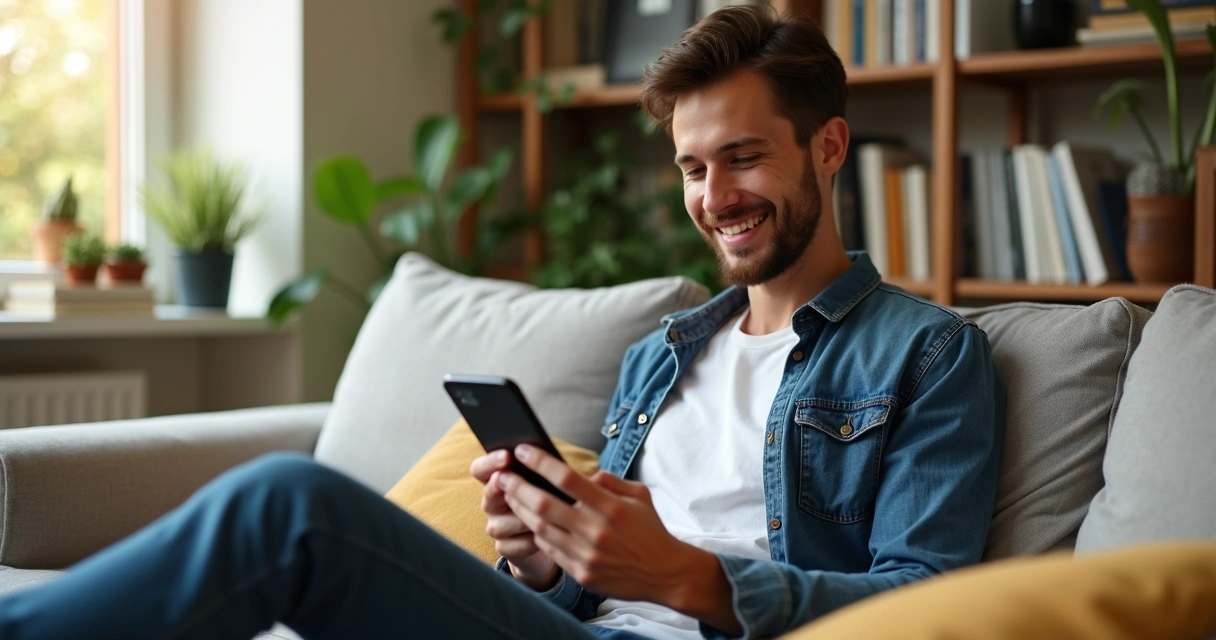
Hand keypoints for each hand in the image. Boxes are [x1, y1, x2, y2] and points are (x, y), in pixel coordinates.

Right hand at [470, 450, 556, 589]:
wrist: (551, 538)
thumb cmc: (549, 502)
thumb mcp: (550, 485)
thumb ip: (551, 475)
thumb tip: (579, 469)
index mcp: (499, 480)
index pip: (481, 468)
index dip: (490, 462)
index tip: (507, 455)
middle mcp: (493, 502)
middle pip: (488, 494)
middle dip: (500, 487)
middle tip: (510, 480)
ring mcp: (496, 526)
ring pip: (501, 524)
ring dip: (521, 519)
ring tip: (542, 516)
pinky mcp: (504, 547)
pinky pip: (511, 545)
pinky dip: (529, 542)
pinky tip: (545, 538)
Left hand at [498, 444, 701, 603]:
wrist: (666, 574)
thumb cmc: (651, 529)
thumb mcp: (639, 495)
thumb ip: (610, 480)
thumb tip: (583, 474)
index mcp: (611, 507)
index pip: (567, 478)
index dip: (540, 462)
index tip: (523, 451)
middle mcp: (596, 530)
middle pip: (545, 505)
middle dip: (518, 487)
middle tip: (502, 476)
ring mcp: (587, 554)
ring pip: (541, 529)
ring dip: (521, 511)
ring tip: (509, 496)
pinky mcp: (582, 574)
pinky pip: (551, 551)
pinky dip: (538, 534)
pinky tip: (530, 522)